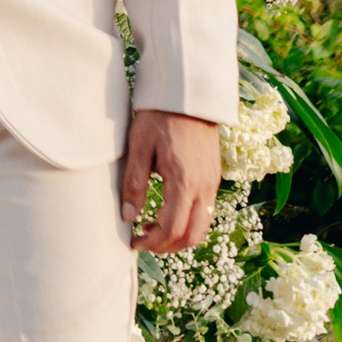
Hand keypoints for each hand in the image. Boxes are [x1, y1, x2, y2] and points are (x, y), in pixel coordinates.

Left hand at [121, 110, 218, 254]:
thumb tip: (127, 217)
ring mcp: (212, 183)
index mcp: (185, 181)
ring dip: (179, 236)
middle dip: (167, 246)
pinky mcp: (214, 177)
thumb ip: (133, 184)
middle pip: (192, 236)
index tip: (135, 242)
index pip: (173, 228)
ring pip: (202, 226)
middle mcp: (204, 187)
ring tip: (153, 228)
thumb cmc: (159, 117)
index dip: (153, 242)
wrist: (188, 95)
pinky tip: (168, 212)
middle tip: (144, 241)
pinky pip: (206, 211)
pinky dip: (188, 222)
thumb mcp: (139, 148)